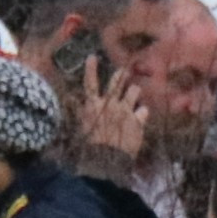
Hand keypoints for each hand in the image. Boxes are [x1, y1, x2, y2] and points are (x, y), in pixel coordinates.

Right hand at [75, 52, 148, 169]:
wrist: (106, 161)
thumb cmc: (91, 147)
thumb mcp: (83, 128)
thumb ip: (82, 112)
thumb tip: (72, 100)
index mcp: (93, 106)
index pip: (90, 83)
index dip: (90, 69)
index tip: (92, 57)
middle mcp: (110, 104)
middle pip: (117, 82)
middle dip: (121, 75)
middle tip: (125, 71)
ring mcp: (125, 111)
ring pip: (134, 90)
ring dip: (135, 92)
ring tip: (135, 95)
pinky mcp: (137, 120)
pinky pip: (144, 110)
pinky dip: (143, 113)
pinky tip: (141, 118)